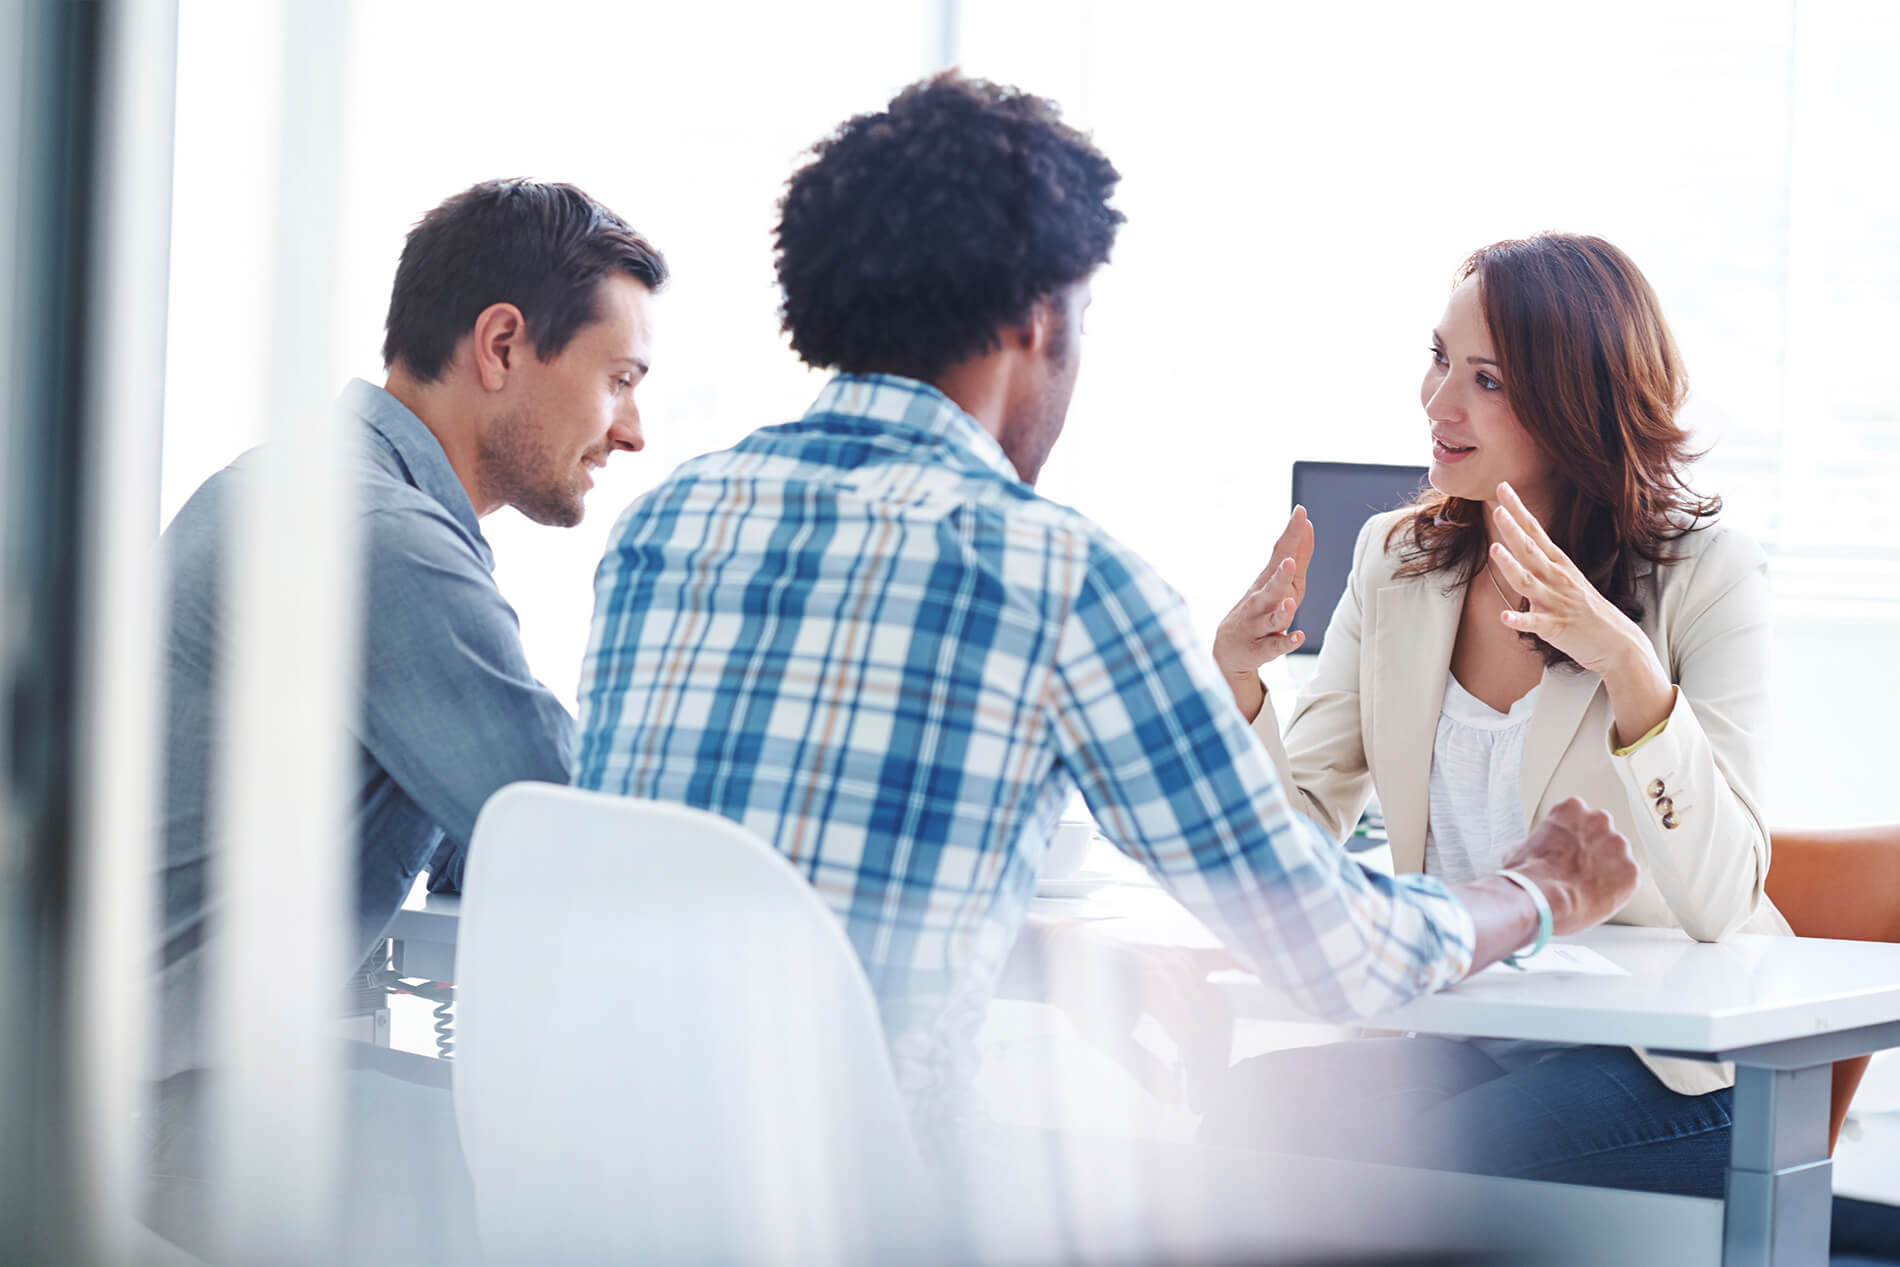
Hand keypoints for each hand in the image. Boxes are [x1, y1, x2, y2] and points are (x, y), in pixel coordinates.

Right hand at [1212, 506, 1314, 678]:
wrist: (1227, 650)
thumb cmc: (1260, 610)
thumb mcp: (1279, 582)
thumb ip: (1297, 555)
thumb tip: (1308, 525)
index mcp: (1268, 581)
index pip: (1280, 555)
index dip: (1291, 535)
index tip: (1301, 512)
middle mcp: (1260, 601)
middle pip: (1271, 586)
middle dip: (1280, 575)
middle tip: (1289, 561)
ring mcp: (1258, 626)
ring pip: (1271, 617)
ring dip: (1281, 610)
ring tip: (1288, 601)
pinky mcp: (1260, 649)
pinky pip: (1274, 647)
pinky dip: (1286, 642)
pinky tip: (1297, 636)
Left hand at [1488, 483, 1674, 742]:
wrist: (1619, 644)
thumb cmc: (1588, 612)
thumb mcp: (1566, 582)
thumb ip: (1541, 567)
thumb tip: (1515, 550)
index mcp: (1559, 565)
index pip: (1536, 531)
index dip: (1519, 511)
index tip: (1504, 488)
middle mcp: (1558, 579)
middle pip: (1531, 550)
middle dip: (1514, 530)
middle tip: (1498, 509)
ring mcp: (1557, 602)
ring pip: (1529, 581)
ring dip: (1511, 566)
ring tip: (1494, 550)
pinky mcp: (1557, 628)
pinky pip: (1536, 623)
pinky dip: (1520, 619)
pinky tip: (1504, 617)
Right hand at [1499, 797, 1637, 935]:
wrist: (1539, 898)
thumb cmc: (1528, 875)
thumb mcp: (1520, 847)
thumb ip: (1539, 841)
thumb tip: (1534, 851)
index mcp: (1572, 809)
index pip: (1581, 817)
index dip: (1574, 838)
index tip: (1568, 851)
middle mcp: (1599, 821)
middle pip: (1603, 834)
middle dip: (1595, 851)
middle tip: (1579, 870)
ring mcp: (1618, 846)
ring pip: (1618, 857)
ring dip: (1607, 870)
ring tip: (1586, 888)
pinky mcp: (1630, 871)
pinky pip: (1627, 880)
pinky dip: (1616, 890)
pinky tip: (1596, 897)